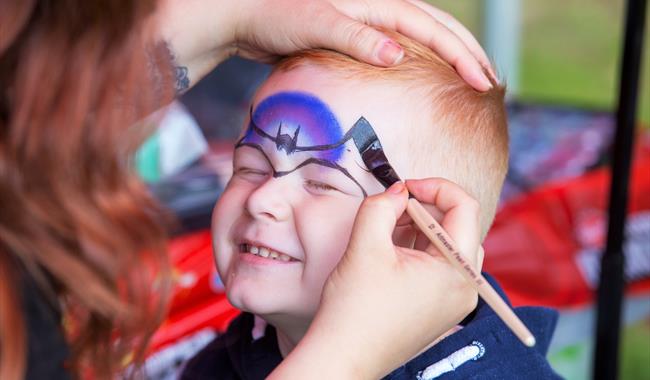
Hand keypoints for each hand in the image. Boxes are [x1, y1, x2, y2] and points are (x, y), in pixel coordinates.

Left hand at [156, 0, 493, 90]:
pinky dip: (421, 60)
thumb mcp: (315, 23)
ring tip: (471, 76)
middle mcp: (378, 6)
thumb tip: (398, 53)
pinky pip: (400, 45)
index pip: (431, 27)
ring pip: (422, 35)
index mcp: (376, 1)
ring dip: (448, 54)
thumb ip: (356, 37)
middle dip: (466, 53)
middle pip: (436, 26)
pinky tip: (426, 77)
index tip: (484, 82)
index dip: (461, 55)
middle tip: (492, 82)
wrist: (241, 11)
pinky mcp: (355, 32)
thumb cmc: (273, 14)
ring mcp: (367, 18)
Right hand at [269, 179, 481, 378]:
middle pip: (458, 226)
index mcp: (458, 271)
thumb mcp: (366, 245)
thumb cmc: (355, 309)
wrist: (342, 356)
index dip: (435, 186)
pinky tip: (389, 250)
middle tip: (392, 207)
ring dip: (419, 228)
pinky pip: (437, 267)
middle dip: (426, 208)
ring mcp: (454, 301)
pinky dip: (417, 250)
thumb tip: (398, 191)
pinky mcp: (438, 309)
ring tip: (386, 229)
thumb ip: (382, 205)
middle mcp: (465, 288)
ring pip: (446, 245)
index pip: (465, 207)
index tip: (404, 187)